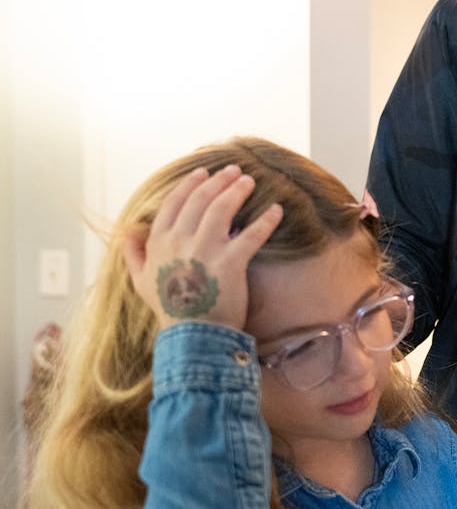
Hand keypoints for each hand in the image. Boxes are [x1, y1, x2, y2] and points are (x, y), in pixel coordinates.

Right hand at [121, 165, 282, 331]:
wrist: (193, 337)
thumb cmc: (171, 311)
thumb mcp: (142, 283)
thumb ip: (134, 255)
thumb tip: (128, 232)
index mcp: (158, 244)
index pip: (174, 204)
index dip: (190, 185)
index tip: (203, 173)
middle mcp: (179, 242)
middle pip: (200, 200)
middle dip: (217, 181)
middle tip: (233, 171)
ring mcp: (205, 251)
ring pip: (222, 209)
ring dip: (237, 191)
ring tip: (248, 181)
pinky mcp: (230, 263)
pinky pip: (251, 234)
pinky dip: (266, 220)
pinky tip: (277, 209)